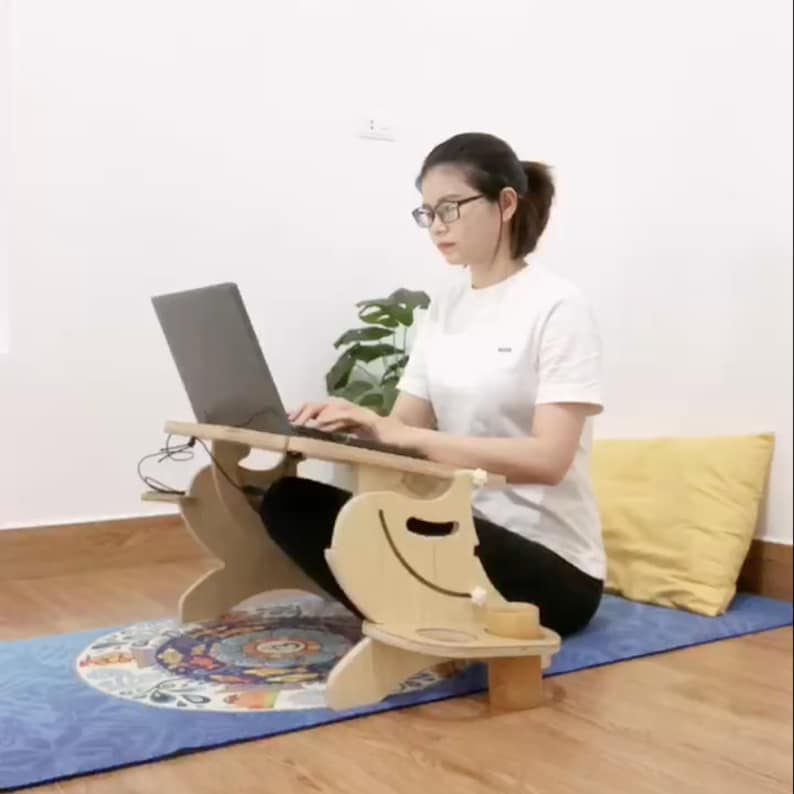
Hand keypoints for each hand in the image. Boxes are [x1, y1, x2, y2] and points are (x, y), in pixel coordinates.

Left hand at [290, 398, 419, 448]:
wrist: (412, 447)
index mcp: (351, 419)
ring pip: (335, 407)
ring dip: (317, 413)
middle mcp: (355, 413)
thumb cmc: (388, 449)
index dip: (306, 413)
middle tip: (291, 421)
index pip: (324, 410)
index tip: (289, 419)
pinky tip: (322, 424)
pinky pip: (350, 416)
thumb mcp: (359, 447)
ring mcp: (363, 415)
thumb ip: (343, 445)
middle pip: (326, 405)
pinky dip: (335, 419)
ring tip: (302, 422)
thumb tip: (321, 450)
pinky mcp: (372, 421)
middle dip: (306, 410)